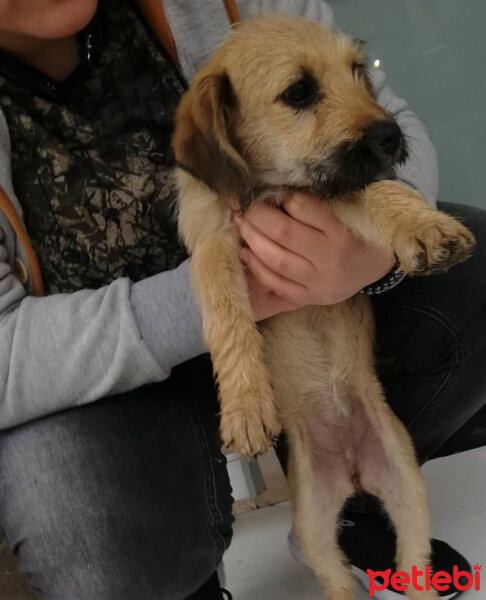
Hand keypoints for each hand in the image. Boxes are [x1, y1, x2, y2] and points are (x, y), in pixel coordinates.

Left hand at [234, 191, 394, 318]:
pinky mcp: (309, 298)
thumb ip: (320, 200)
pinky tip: (246, 252)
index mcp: (343, 233)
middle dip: (258, 217)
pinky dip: (256, 267)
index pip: (303, 208)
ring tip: (242, 224)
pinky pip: (276, 284)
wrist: (377, 269)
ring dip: (252, 239)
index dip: (282, 197)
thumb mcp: (350, 210)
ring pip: (275, 260)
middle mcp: (330, 260)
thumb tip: (279, 190)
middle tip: (246, 206)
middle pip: (283, 234)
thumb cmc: (361, 232)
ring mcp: (318, 283)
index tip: (273, 192)